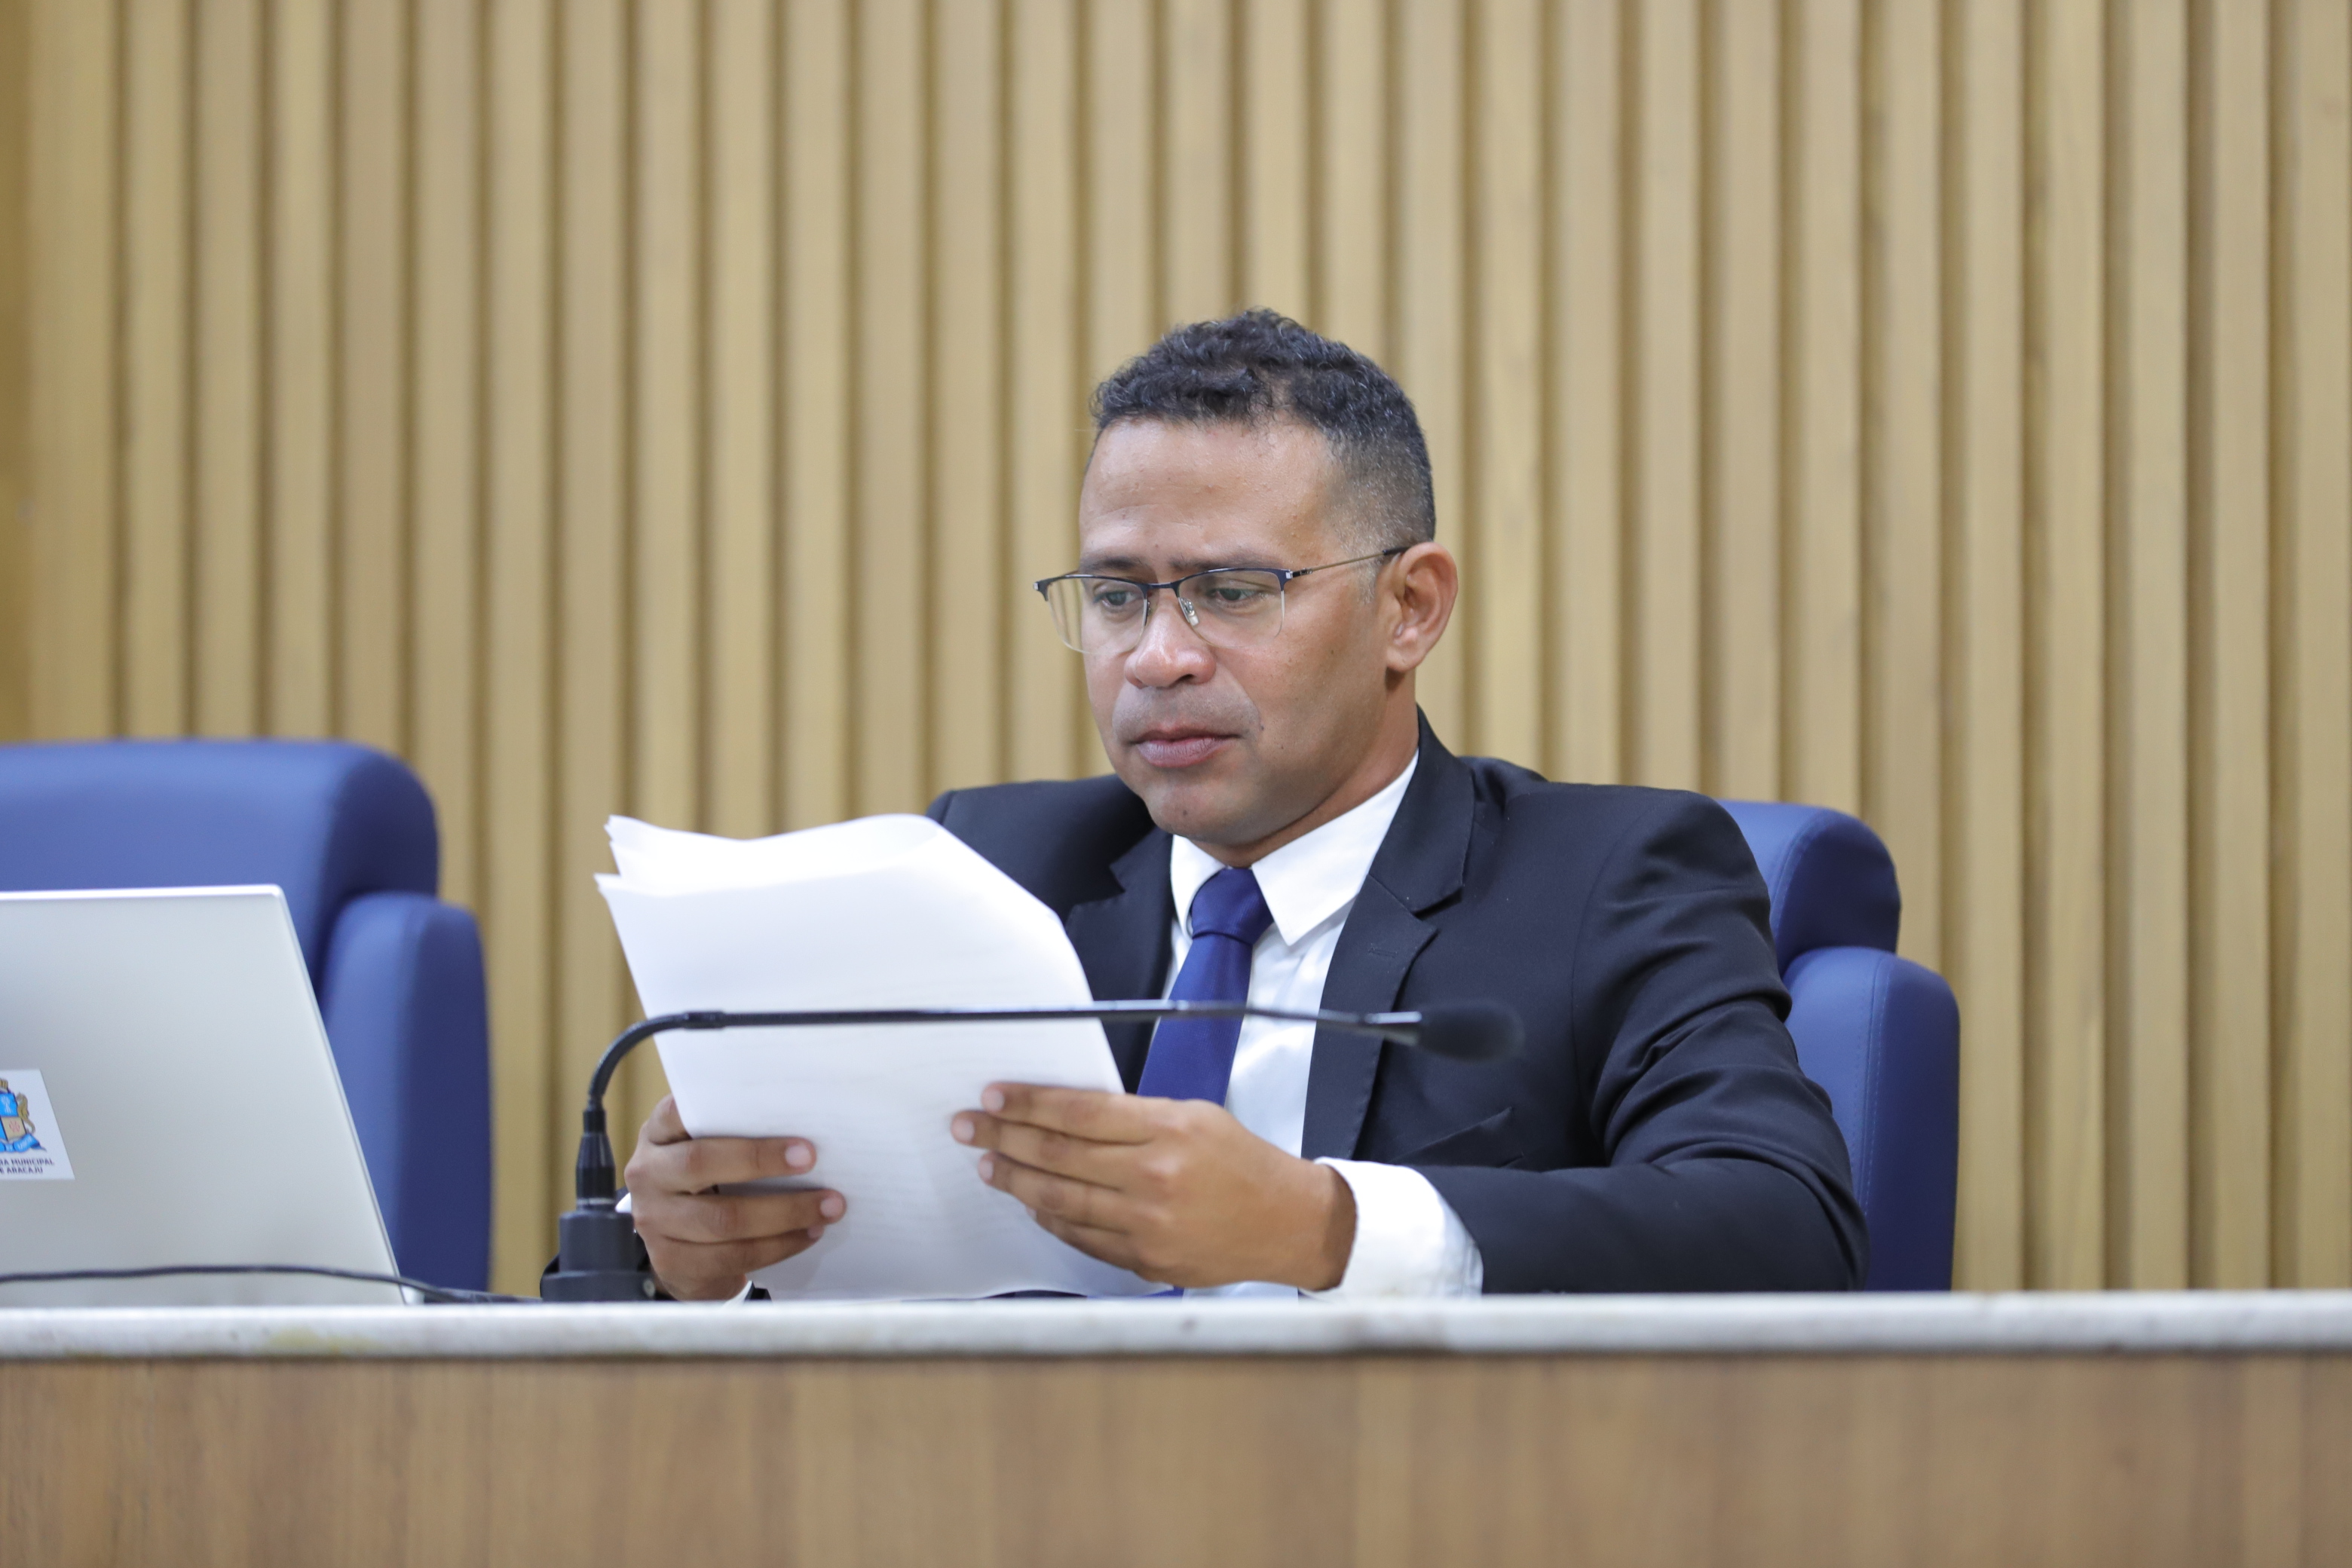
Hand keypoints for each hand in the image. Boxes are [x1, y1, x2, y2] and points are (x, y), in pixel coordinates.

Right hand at [624, 1095, 844, 1299]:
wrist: (680, 1250)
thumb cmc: (709, 1183)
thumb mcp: (709, 1150)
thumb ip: (736, 1132)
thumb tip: (804, 1123)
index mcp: (657, 1136)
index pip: (677, 1112)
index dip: (725, 1111)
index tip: (768, 1108)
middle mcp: (647, 1175)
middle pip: (700, 1163)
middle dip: (761, 1160)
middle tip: (812, 1159)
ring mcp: (654, 1222)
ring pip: (722, 1219)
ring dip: (784, 1213)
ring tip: (827, 1207)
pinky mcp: (671, 1263)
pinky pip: (731, 1256)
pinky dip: (777, 1246)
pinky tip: (807, 1235)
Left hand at [950, 1085, 1355, 1289]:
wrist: (1286, 1223)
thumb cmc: (1243, 1163)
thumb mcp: (1195, 1116)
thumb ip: (1133, 1117)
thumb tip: (1064, 1117)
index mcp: (1168, 1130)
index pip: (1078, 1112)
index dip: (1028, 1103)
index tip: (994, 1097)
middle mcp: (1154, 1176)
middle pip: (1057, 1155)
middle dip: (1004, 1138)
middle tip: (968, 1128)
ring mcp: (1147, 1224)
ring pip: (1059, 1200)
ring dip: (1016, 1180)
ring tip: (990, 1165)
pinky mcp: (1145, 1261)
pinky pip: (1081, 1237)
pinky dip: (1051, 1218)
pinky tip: (1032, 1203)